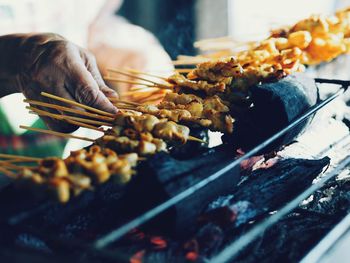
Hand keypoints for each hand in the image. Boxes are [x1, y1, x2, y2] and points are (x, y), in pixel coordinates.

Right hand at [0, 33, 117, 131]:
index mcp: (64, 64)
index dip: (103, 106)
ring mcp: (39, 96)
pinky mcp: (35, 107)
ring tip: (94, 115)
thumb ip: (98, 81)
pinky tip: (78, 117)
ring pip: (67, 121)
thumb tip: (113, 99)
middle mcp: (48, 80)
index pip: (86, 92)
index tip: (116, 113)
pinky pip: (57, 126)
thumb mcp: (83, 59)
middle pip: (76, 111)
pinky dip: (72, 125)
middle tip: (107, 117)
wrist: (24, 55)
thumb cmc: (62, 54)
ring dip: (85, 122)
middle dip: (96, 117)